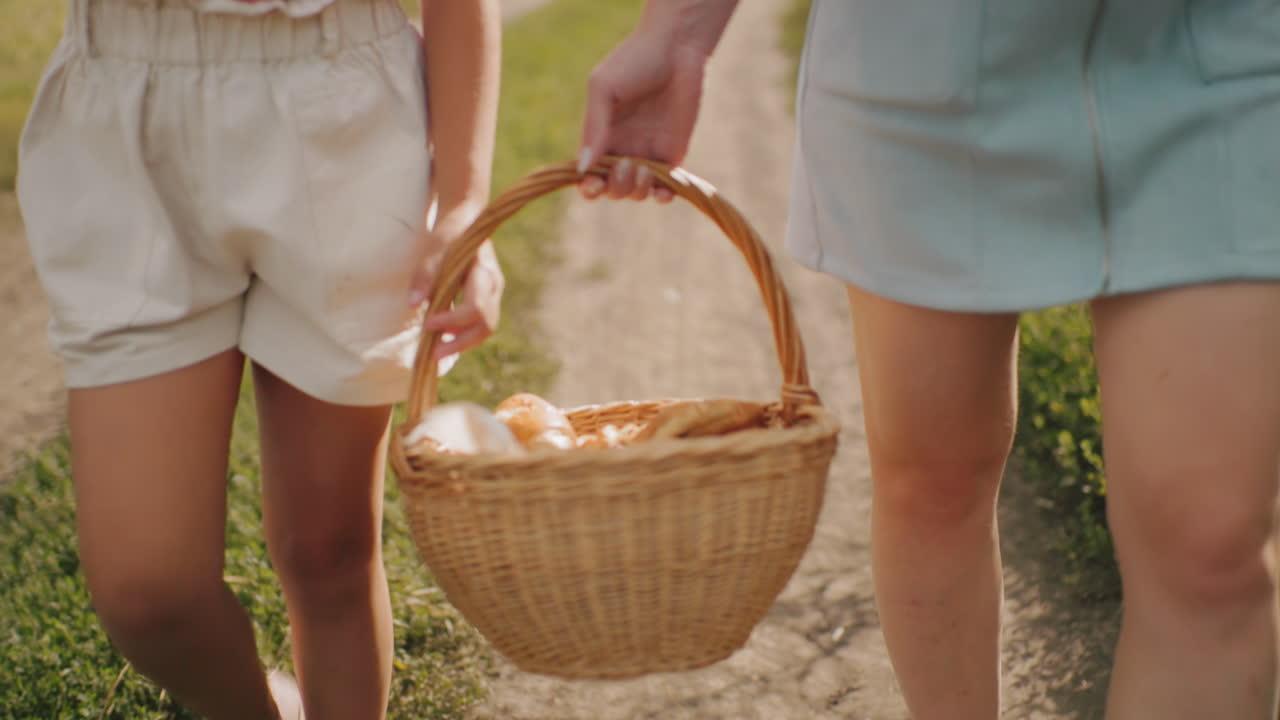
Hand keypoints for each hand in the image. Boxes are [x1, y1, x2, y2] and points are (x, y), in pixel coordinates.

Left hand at [408, 207, 504, 363]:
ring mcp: (493, 294)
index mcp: (484, 272)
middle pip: (486, 326)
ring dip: (462, 341)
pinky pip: (480, 324)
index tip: (428, 324)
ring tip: (436, 349)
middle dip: (461, 343)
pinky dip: (462, 334)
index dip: (452, 321)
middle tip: (434, 355)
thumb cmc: (449, 235)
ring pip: (485, 328)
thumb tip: (413, 304)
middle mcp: (494, 286)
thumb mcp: (434, 251)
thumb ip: (424, 276)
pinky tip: (442, 336)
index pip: (475, 308)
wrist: (466, 222)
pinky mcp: (487, 299)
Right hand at [576, 23, 712, 202]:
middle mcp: (621, 149)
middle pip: (611, 189)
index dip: (588, 187)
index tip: (594, 184)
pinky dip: (662, 196)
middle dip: (615, 186)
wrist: (677, 47)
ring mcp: (648, 153)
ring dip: (636, 189)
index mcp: (600, 135)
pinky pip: (665, 187)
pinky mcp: (673, 154)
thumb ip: (594, 127)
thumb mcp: (603, 88)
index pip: (588, 174)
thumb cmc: (634, 60)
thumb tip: (584, 168)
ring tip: (644, 168)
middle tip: (627, 164)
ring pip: (636, 192)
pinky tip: (662, 191)